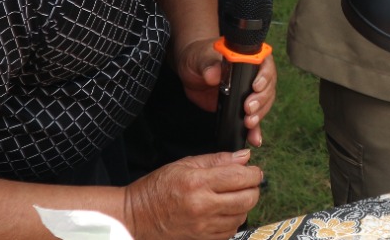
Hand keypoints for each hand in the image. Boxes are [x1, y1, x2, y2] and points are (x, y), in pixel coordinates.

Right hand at [124, 151, 261, 239]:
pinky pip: (230, 231)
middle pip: (248, 199)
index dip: (254, 172)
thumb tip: (244, 157)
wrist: (135, 218)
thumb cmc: (157, 189)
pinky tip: (223, 212)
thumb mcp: (184, 165)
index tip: (252, 170)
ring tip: (233, 196)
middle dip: (253, 188)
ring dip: (243, 205)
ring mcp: (203, 227)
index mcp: (198, 183)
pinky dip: (233, 220)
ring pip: (242, 216)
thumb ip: (217, 160)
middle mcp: (203, 207)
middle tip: (247, 182)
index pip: (241, 177)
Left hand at [174, 40, 277, 146]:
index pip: (265, 63)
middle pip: (268, 86)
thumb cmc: (198, 57)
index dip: (264, 75)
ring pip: (264, 102)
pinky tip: (255, 138)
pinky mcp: (242, 105)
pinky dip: (255, 129)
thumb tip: (213, 75)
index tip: (255, 86)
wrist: (192, 71)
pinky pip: (253, 116)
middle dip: (261, 99)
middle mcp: (254, 73)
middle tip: (248, 108)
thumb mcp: (200, 59)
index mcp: (248, 56)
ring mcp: (249, 90)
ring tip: (248, 122)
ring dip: (259, 114)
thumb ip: (208, 65)